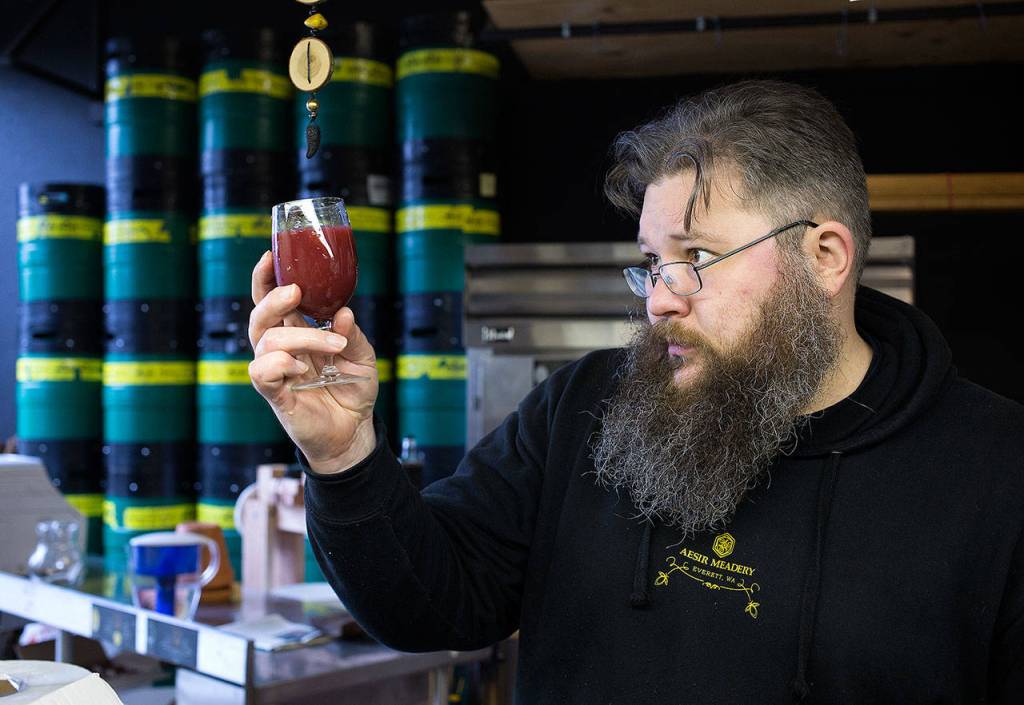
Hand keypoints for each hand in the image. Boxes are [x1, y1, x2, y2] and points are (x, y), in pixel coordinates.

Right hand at [248, 251, 378, 473]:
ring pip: (266, 340)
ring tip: (333, 346)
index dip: (265, 278)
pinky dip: (280, 364)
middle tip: (295, 291)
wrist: (354, 432)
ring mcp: (275, 372)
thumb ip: (352, 333)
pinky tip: (301, 368)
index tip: (271, 255)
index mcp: (297, 333)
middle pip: (259, 316)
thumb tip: (342, 312)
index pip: (271, 300)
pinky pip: (261, 373)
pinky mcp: (275, 395)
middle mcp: (281, 350)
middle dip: (272, 298)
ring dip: (301, 337)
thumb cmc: (353, 390)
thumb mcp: (364, 357)